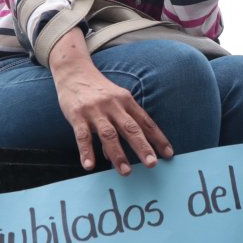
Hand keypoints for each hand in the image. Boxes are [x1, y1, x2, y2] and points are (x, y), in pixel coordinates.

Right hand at [48, 29, 173, 174]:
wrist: (74, 71)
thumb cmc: (98, 91)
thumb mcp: (114, 102)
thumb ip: (117, 126)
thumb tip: (112, 156)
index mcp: (126, 101)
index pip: (145, 122)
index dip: (158, 138)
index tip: (168, 154)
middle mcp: (113, 105)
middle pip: (130, 128)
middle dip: (142, 147)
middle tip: (152, 164)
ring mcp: (95, 110)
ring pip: (109, 134)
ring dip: (118, 154)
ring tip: (126, 171)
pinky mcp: (77, 115)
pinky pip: (83, 136)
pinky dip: (86, 151)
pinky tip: (90, 165)